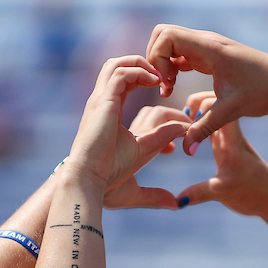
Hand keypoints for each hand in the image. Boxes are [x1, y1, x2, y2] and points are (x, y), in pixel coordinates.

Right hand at [65, 56, 185, 209]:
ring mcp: (101, 100)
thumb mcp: (139, 177)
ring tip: (162, 78)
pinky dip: (139, 71)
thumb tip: (176, 203)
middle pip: (119, 68)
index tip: (177, 119)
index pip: (128, 87)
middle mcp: (103, 104)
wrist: (90, 182)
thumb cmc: (108, 182)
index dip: (152, 93)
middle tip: (168, 81)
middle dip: (144, 67)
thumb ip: (156, 190)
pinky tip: (155, 82)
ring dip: (142, 64)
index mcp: (110, 115)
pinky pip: (120, 73)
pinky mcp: (103, 101)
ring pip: (118, 64)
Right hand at [145, 25, 267, 155]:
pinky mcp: (209, 56)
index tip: (166, 84)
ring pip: (170, 42)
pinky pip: (180, 53)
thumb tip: (187, 151)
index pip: (167, 36)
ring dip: (163, 63)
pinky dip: (171, 67)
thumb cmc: (263, 93)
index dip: (157, 58)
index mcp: (211, 48)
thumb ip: (205, 129)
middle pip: (163, 34)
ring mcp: (207, 47)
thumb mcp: (231, 112)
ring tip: (168, 88)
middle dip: (155, 59)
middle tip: (162, 85)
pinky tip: (174, 87)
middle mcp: (207, 42)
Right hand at [176, 91, 267, 215]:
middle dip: (196, 104)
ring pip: (213, 116)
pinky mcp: (227, 148)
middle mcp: (231, 136)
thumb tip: (176, 200)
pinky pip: (212, 128)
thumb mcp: (224, 193)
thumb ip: (200, 193)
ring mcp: (229, 140)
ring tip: (178, 120)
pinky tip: (189, 129)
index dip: (201, 105)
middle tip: (177, 116)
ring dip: (197, 114)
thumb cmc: (254, 194)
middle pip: (215, 106)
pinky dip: (200, 125)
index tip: (183, 118)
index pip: (218, 109)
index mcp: (232, 141)